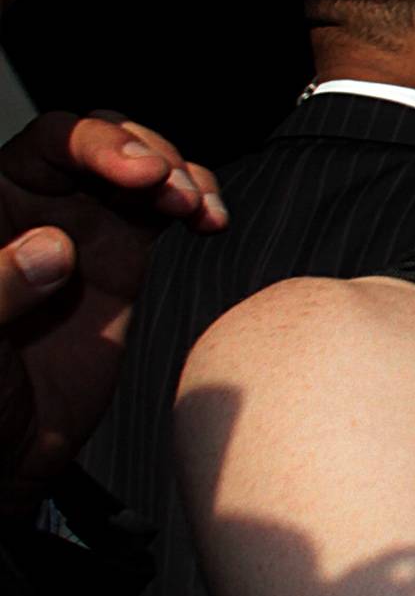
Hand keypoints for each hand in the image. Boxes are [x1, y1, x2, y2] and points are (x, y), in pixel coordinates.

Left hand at [0, 110, 226, 489]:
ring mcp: (85, 229)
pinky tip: (212, 222)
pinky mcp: (123, 260)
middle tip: (174, 191)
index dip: (96, 143)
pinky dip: (196, 203)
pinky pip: (164, 210)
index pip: (48, 145)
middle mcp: (40, 206)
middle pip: (100, 143)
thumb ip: (0, 287)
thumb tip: (53, 245)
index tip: (139, 173)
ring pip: (139, 167)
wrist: (10, 453)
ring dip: (179, 174)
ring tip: (198, 209)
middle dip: (146, 152)